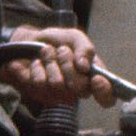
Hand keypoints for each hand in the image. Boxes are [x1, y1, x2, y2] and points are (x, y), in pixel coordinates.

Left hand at [0, 26, 116, 108]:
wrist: (28, 42)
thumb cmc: (57, 42)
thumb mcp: (75, 37)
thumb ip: (85, 48)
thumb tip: (85, 66)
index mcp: (92, 78)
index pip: (107, 97)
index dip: (104, 92)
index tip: (96, 79)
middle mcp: (76, 91)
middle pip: (78, 87)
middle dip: (68, 63)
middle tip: (62, 51)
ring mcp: (56, 94)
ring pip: (56, 83)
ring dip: (50, 62)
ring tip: (47, 55)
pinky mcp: (37, 93)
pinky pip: (38, 82)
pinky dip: (36, 66)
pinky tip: (36, 62)